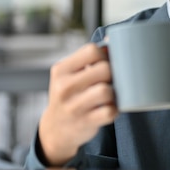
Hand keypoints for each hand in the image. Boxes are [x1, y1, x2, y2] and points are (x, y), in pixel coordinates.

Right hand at [38, 43, 118, 165]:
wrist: (55, 129)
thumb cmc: (68, 95)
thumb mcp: (69, 75)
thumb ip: (88, 59)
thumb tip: (110, 41)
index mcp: (61, 70)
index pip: (92, 50)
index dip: (104, 56)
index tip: (103, 65)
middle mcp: (64, 87)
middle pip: (104, 69)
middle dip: (112, 74)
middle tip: (108, 81)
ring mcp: (74, 106)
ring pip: (107, 90)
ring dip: (113, 93)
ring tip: (109, 95)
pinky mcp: (85, 122)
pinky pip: (110, 111)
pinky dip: (114, 110)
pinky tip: (108, 108)